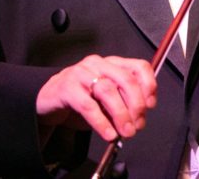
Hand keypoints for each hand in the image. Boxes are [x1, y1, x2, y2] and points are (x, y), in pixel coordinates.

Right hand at [36, 55, 156, 142]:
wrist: (47, 99)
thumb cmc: (81, 98)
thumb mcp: (106, 100)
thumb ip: (122, 103)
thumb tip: (138, 120)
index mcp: (112, 64)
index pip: (138, 67)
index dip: (148, 86)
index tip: (151, 105)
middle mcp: (98, 64)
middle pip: (126, 80)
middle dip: (136, 105)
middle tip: (138, 125)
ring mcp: (82, 73)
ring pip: (108, 91)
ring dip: (121, 114)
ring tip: (125, 132)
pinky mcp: (67, 87)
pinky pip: (88, 105)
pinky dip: (101, 122)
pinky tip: (108, 133)